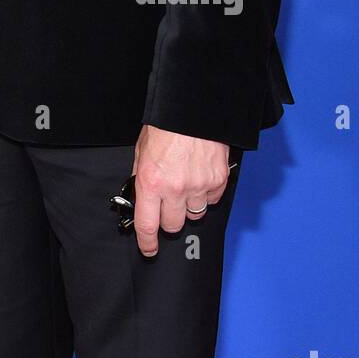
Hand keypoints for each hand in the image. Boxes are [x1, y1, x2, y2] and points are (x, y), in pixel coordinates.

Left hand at [129, 125, 230, 256]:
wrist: (193, 108)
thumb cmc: (166, 125)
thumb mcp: (142, 150)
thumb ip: (141, 175)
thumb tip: (140, 195)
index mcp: (151, 182)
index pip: (147, 225)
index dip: (147, 242)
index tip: (149, 249)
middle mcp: (175, 189)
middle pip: (173, 226)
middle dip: (168, 219)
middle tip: (167, 203)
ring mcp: (198, 186)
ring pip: (194, 215)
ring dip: (188, 205)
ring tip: (186, 183)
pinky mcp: (218, 181)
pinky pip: (212, 200)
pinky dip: (206, 194)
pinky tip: (200, 176)